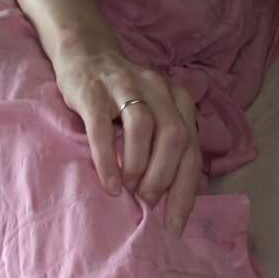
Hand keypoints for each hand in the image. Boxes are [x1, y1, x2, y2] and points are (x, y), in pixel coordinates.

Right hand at [53, 47, 200, 235]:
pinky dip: (108, 158)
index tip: (175, 225)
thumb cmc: (122, 97)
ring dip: (140, 165)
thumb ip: (165, 146)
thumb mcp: (153, 114)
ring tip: (131, 191)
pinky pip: (102, 126)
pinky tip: (109, 182)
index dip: (186, 191)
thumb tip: (169, 198)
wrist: (86, 52)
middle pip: (175, 136)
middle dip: (164, 176)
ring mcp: (125, 87)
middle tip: (149, 202)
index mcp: (178, 100)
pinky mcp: (93, 91)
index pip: (192, 149)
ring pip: (144, 126)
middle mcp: (158, 90)